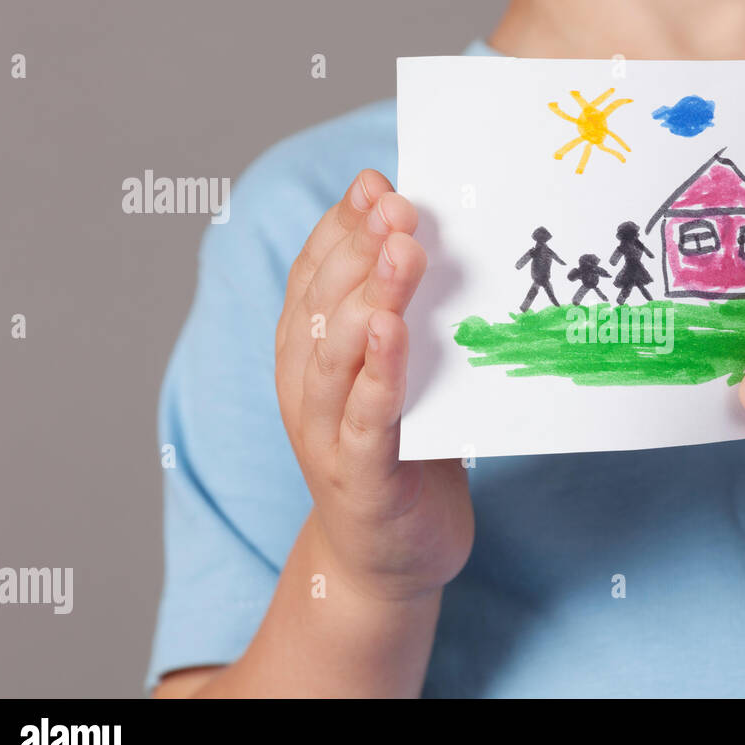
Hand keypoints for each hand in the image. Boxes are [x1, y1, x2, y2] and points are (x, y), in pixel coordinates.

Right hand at [274, 169, 473, 602]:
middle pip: (322, 304)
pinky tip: (393, 334)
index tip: (377, 184)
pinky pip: (365, 420)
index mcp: (310, 355)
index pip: (313, 276)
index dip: (341, 226)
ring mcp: (327, 435)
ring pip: (336, 355)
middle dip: (360, 249)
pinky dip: (377, 375)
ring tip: (402, 253)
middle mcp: (307, 389)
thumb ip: (412, 318)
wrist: (392, 560)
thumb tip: (438, 242)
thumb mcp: (406, 374)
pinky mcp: (360, 479)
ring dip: (369, 297)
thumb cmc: (406, 454)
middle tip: (402, 209)